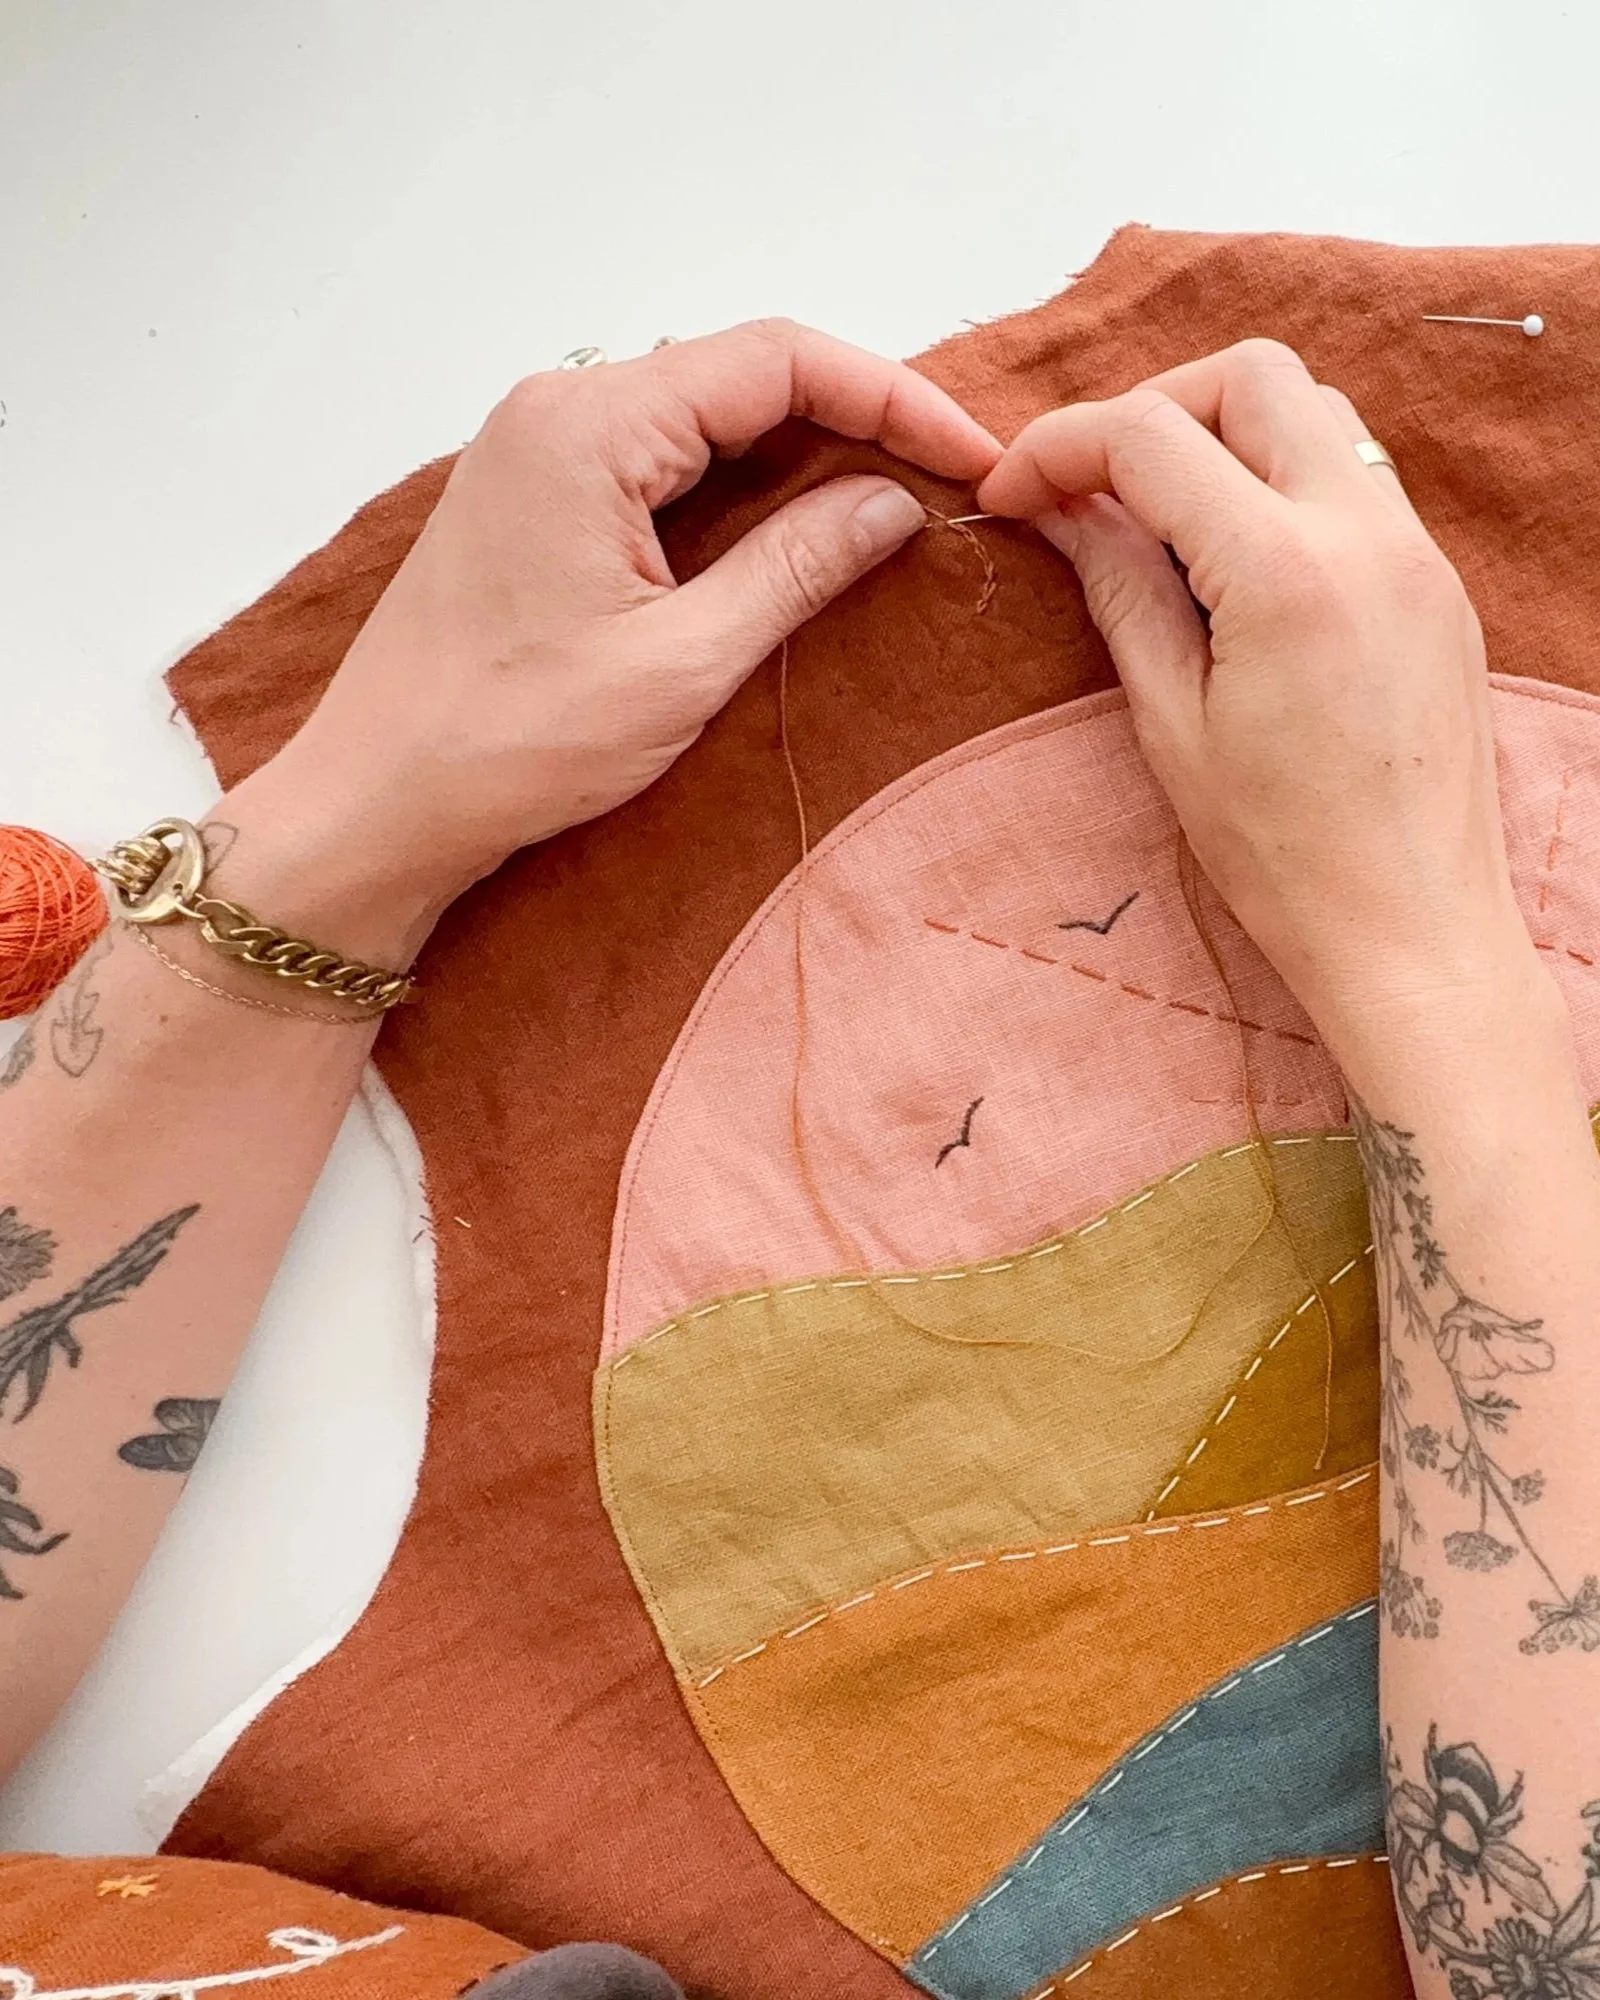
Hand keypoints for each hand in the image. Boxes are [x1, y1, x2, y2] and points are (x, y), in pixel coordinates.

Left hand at [233, 320, 997, 940]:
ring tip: (886, 514)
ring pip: (705, 416)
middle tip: (944, 488)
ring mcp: (538, 447)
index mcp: (590, 425)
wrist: (380, 801)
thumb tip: (892, 503)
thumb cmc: (510, 741)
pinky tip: (788, 537)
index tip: (968, 458)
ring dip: (799, 457)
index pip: (779, 358)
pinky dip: (737, 488)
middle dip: (855, 422)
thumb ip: (797, 566)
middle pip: (743, 374)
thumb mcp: (681, 662)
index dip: (892, 397)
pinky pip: (659, 458)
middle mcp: (558, 407)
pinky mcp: (534, 495)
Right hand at [977, 338, 1543, 1062]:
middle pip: (1250, 376)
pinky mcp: (1436, 583)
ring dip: (1224, 435)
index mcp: (1286, 573)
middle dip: (1152, 407)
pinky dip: (1280, 483)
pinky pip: (1353, 478)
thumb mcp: (1171, 725)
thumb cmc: (1286, 857)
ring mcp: (1416, 553)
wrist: (1413, 931)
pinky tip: (1232, 563)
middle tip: (1093, 487)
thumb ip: (1121, 591)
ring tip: (1161, 524)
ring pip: (1315, 412)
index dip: (1060, 446)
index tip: (1013, 493)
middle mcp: (1367, 535)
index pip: (1152, 436)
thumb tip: (1068, 511)